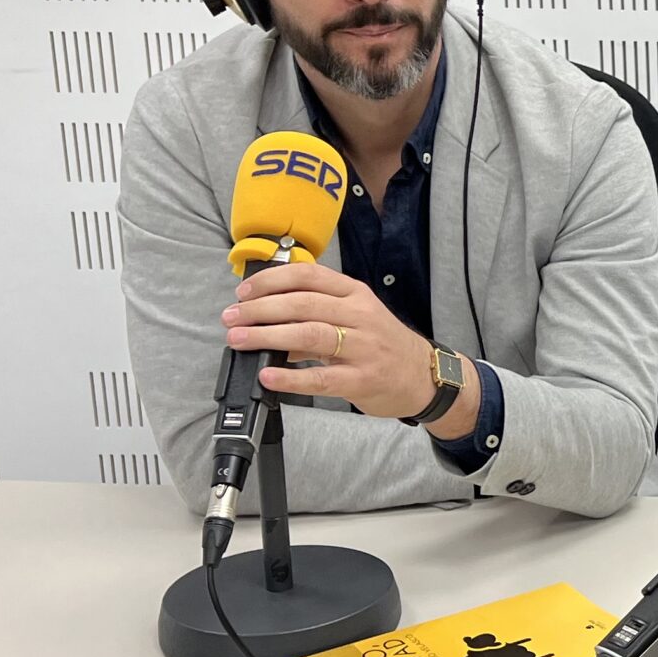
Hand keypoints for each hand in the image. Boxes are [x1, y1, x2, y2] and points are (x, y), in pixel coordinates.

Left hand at [222, 263, 478, 434]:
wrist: (425, 377)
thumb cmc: (384, 345)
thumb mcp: (356, 317)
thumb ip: (316, 315)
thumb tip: (267, 316)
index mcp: (355, 294)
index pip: (308, 276)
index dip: (271, 281)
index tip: (244, 291)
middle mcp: (359, 316)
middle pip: (303, 304)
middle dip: (260, 309)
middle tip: (232, 318)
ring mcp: (363, 348)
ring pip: (309, 335)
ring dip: (267, 337)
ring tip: (239, 340)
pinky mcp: (362, 380)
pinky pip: (321, 378)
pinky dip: (291, 377)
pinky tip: (268, 375)